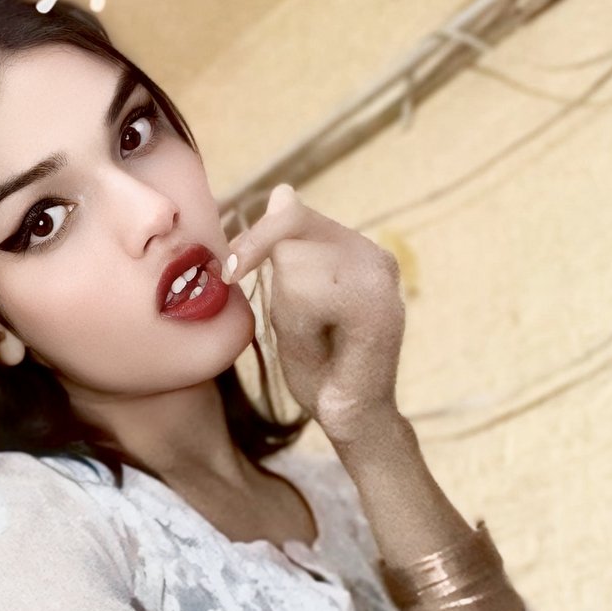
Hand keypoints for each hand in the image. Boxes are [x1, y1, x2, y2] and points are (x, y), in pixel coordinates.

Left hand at [222, 183, 406, 446]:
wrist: (353, 420)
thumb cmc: (319, 367)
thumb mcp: (289, 302)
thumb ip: (283, 251)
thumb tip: (281, 190)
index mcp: (352, 249)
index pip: (291, 214)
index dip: (255, 241)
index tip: (232, 272)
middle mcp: (371, 254)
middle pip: (290, 233)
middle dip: (278, 287)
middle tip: (306, 332)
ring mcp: (379, 276)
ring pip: (295, 263)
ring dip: (289, 311)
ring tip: (318, 341)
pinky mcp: (378, 305)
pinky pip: (312, 294)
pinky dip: (302, 325)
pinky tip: (325, 348)